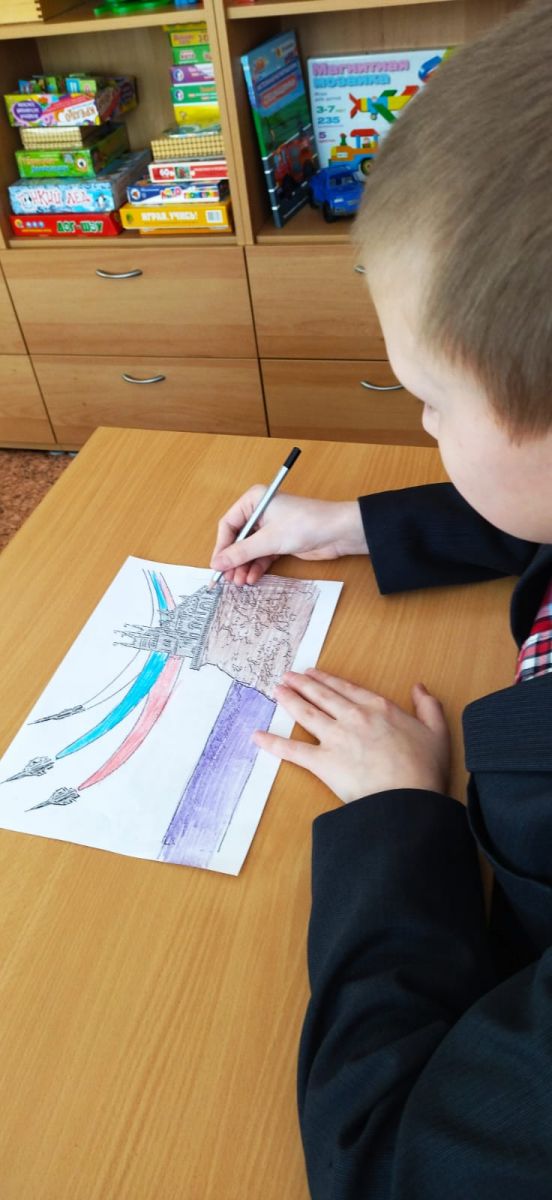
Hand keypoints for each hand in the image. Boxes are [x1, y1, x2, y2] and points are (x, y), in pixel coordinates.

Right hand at [210, 490, 366, 584]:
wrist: (339, 532)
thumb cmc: (305, 524)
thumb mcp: (269, 540)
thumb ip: (241, 552)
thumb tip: (217, 563)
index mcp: (254, 500)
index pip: (228, 524)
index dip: (221, 546)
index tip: (217, 566)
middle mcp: (260, 511)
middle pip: (237, 539)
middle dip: (233, 560)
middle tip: (228, 579)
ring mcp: (271, 527)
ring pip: (249, 550)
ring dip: (244, 566)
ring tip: (240, 583)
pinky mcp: (281, 540)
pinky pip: (262, 555)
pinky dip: (257, 567)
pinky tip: (252, 579)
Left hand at [253, 668, 450, 803]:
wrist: (408, 799)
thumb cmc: (424, 769)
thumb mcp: (437, 732)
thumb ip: (428, 706)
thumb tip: (420, 688)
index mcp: (378, 708)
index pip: (346, 688)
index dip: (326, 679)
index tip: (313, 673)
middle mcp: (353, 717)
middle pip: (322, 696)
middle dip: (302, 684)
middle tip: (286, 677)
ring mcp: (336, 738)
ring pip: (305, 713)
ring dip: (288, 700)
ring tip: (276, 691)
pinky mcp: (323, 762)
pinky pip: (292, 750)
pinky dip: (272, 743)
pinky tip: (257, 736)